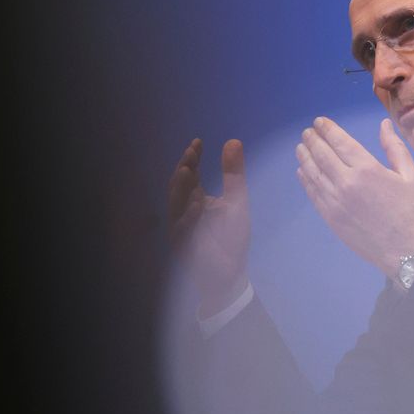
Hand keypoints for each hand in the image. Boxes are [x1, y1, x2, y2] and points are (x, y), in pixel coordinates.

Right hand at [168, 138, 249, 315]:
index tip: (198, 142)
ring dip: (182, 189)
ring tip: (191, 170)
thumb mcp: (237, 201)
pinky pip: (183, 229)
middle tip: (191, 153)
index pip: (190, 174)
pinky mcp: (183, 246)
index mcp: (195, 198)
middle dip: (183, 169)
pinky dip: (189, 217)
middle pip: (178, 186)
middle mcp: (184, 211)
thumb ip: (233, 174)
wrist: (229, 272)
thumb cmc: (231, 237)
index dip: (192, 158)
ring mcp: (181, 228)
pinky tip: (198, 204)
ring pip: (176, 205)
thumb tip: (233, 141)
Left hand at [296, 117, 413, 278]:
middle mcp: (346, 181)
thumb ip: (395, 147)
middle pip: (322, 154)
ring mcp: (334, 200)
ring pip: (313, 172)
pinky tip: (303, 171)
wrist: (402, 248)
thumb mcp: (410, 175)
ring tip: (301, 147)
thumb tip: (383, 124)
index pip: (340, 142)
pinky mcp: (329, 216)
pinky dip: (305, 179)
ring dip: (305, 157)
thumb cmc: (409, 209)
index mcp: (367, 169)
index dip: (327, 129)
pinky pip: (313, 192)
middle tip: (307, 132)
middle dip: (313, 140)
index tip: (319, 122)